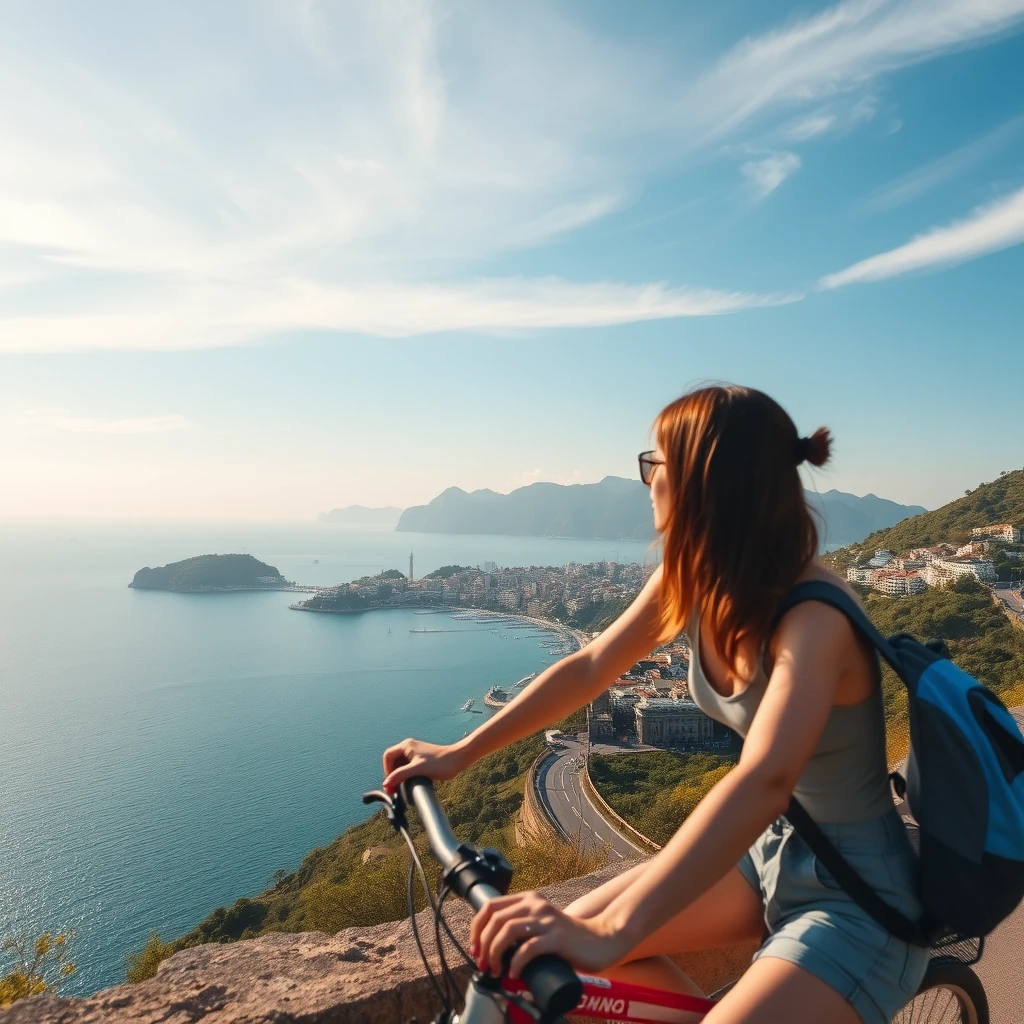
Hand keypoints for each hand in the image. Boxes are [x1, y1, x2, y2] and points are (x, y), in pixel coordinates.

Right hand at [382, 737, 468, 791]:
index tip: (391, 782)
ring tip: (401, 787)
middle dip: (392, 774)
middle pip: (393, 761)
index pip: (388, 756)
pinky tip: (410, 782)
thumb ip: (401, 775)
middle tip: (394, 789)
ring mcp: (416, 752)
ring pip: (400, 764)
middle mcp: (409, 747)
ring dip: (399, 775)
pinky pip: (408, 766)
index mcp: (406, 746)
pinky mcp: (422, 758)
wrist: (458, 759)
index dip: (386, 770)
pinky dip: (406, 774)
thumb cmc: (440, 763)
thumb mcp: (418, 770)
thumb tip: (386, 783)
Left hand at [470, 891, 628, 978]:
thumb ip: (521, 926)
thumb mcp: (540, 924)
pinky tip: (514, 973)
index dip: (477, 928)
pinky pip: (529, 948)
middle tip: (484, 964)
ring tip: (496, 970)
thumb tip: (492, 946)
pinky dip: (516, 962)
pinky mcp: (557, 937)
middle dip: (484, 945)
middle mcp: (536, 904)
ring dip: (495, 953)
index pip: (490, 906)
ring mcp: (547, 920)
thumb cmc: (568, 938)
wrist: (600, 940)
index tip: (475, 948)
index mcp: (528, 899)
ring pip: (508, 930)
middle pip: (496, 919)